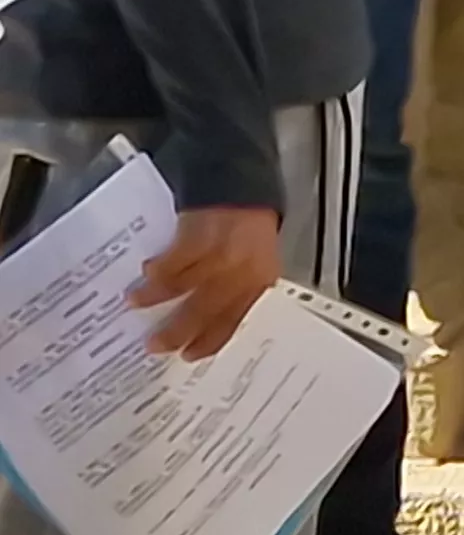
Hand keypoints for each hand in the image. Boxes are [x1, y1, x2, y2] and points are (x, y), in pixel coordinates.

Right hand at [133, 205, 281, 359]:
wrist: (242, 178)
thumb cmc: (244, 224)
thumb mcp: (251, 259)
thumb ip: (233, 287)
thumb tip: (199, 321)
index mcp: (258, 280)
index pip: (235, 320)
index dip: (211, 341)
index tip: (189, 356)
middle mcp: (244, 270)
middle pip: (209, 310)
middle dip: (179, 331)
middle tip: (154, 345)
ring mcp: (223, 252)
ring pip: (187, 286)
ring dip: (157, 297)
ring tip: (134, 303)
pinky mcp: (203, 232)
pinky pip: (177, 259)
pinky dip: (160, 269)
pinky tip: (146, 272)